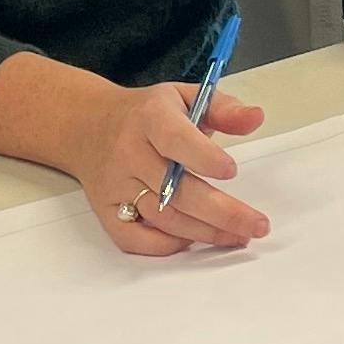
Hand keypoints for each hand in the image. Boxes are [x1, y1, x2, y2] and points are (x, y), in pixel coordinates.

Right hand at [73, 76, 270, 257]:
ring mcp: (116, 185)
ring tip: (238, 236)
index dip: (204, 157)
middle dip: (221, 212)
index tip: (232, 171)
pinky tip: (194, 240)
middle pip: (175, 191)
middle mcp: (129, 153)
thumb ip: (223, 108)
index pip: (175, 140)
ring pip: (162, 218)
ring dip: (204, 233)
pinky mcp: (106, 210)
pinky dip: (166, 246)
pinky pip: (134, 239)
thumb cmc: (146, 115)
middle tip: (255, 225)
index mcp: (150, 118)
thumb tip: (255, 118)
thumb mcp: (184, 97)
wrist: (88, 126)